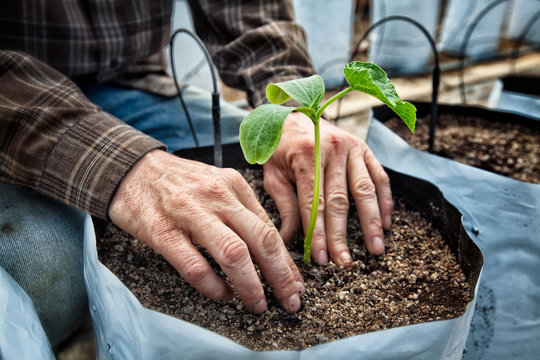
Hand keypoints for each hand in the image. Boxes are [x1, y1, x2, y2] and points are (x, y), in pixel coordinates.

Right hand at [108, 150, 303, 312]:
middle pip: (261, 241)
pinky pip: (195, 265)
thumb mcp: (218, 185)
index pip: (270, 228)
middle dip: (281, 276)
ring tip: (258, 304)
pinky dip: (213, 286)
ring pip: (233, 254)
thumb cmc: (181, 183)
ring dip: (250, 286)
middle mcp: (217, 197)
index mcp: (234, 186)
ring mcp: (190, 214)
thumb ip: (243, 213)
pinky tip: (222, 295)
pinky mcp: (163, 232)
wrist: (133, 169)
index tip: (296, 284)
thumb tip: (272, 251)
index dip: (287, 261)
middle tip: (289, 301)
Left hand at [263, 113, 392, 265]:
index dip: (318, 233)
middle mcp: (332, 149)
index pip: (314, 203)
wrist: (294, 115)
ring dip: (372, 222)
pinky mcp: (365, 149)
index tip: (321, 258)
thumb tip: (288, 242)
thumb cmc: (280, 149)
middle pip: (339, 201)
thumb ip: (284, 207)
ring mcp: (352, 147)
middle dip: (342, 235)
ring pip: (364, 191)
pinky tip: (387, 223)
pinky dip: (385, 201)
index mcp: (305, 155)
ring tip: (376, 249)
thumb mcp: (274, 175)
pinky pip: (379, 177)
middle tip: (345, 262)